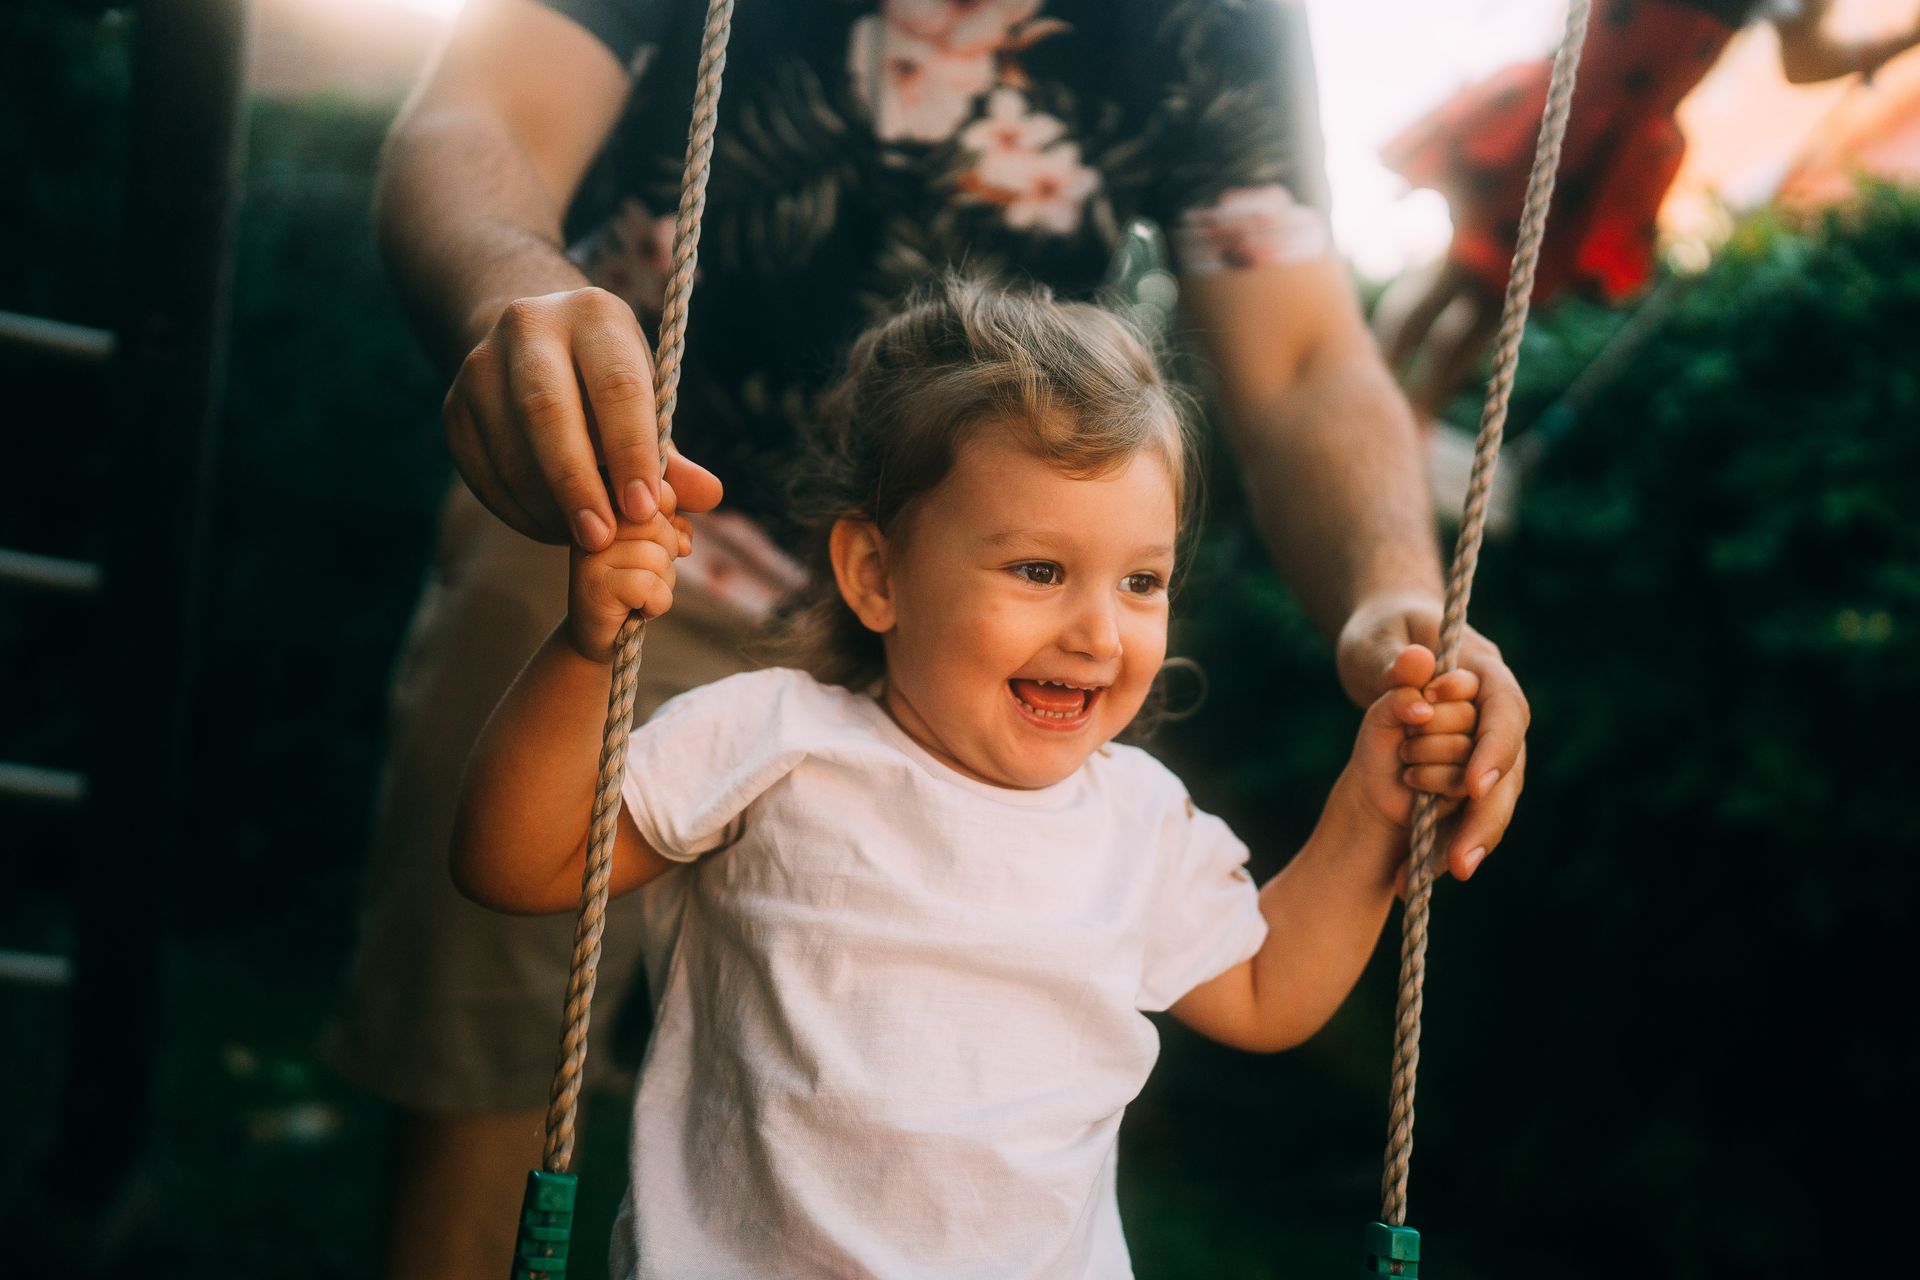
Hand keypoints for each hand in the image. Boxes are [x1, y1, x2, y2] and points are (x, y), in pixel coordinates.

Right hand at [443, 287, 724, 547]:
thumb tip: (711, 496)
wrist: (530, 342)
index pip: (616, 386)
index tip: (644, 508)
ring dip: (547, 506)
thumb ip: (671, 453)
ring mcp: (480, 364)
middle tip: (601, 540)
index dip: (631, 452)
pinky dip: (517, 509)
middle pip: (547, 412)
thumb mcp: (645, 397)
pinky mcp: (453, 405)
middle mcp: (529, 326)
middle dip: (577, 484)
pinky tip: (549, 528)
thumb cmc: (607, 379)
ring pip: (509, 448)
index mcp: (595, 315)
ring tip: (582, 540)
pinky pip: (481, 470)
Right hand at [565, 480, 693, 662]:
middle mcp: (592, 519)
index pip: (661, 494)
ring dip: (662, 585)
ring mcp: (590, 552)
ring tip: (638, 594)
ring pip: (657, 558)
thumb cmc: (635, 584)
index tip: (656, 548)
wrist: (606, 633)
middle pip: (659, 525)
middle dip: (666, 558)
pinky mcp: (594, 586)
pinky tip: (637, 609)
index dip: (671, 528)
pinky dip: (655, 603)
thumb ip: (674, 525)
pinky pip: (649, 585)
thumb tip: (683, 539)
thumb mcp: (659, 545)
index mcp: (609, 501)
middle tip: (643, 577)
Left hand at [1336, 594, 1527, 879]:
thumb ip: (1394, 659)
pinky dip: (1443, 842)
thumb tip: (1417, 669)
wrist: (1381, 649)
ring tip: (1439, 876)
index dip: (1495, 749)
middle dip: (1484, 816)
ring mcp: (1481, 745)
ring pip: (1492, 798)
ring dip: (1469, 839)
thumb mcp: (1377, 640)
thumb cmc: (1382, 635)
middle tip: (1460, 862)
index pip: (1504, 709)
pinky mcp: (1462, 772)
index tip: (1474, 785)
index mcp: (1483, 669)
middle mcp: (1491, 713)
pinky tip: (1415, 875)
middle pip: (1507, 768)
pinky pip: (1462, 812)